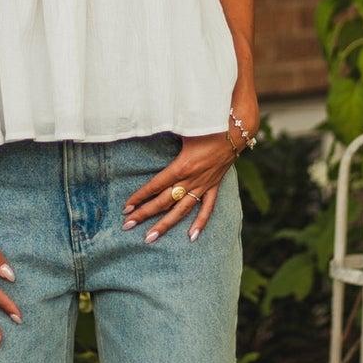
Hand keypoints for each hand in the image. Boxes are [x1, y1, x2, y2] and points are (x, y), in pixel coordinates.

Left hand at [123, 132, 239, 244]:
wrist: (236, 130)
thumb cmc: (206, 124)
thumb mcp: (182, 127)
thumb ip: (164, 128)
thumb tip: (144, 126)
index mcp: (182, 166)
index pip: (155, 186)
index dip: (139, 197)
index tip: (126, 208)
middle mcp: (191, 179)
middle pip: (164, 202)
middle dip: (144, 214)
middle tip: (127, 226)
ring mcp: (203, 185)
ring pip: (182, 210)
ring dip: (165, 225)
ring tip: (150, 238)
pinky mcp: (214, 186)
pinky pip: (207, 208)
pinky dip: (200, 222)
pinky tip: (191, 237)